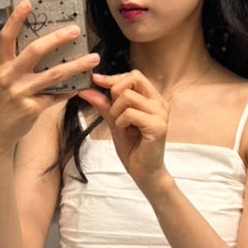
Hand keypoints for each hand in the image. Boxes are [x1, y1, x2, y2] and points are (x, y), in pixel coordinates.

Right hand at [0, 0, 98, 153]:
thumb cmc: (2, 100)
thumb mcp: (3, 76)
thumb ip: (16, 59)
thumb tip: (37, 38)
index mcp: (1, 64)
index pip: (6, 36)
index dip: (15, 18)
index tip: (28, 2)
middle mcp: (9, 76)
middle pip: (35, 50)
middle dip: (57, 38)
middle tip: (76, 30)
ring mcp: (21, 92)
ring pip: (54, 74)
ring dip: (76, 65)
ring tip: (93, 59)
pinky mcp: (32, 108)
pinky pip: (57, 95)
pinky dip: (70, 89)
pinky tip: (82, 84)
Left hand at [79, 70, 169, 188]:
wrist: (143, 172)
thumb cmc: (133, 148)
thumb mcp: (114, 121)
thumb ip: (104, 104)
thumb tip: (86, 89)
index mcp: (152, 99)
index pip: (134, 76)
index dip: (113, 77)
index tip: (95, 80)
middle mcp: (159, 103)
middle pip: (133, 79)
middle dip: (115, 91)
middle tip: (113, 111)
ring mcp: (160, 114)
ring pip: (128, 96)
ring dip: (116, 110)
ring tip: (120, 125)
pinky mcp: (158, 126)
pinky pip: (130, 113)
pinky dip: (121, 121)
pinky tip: (124, 130)